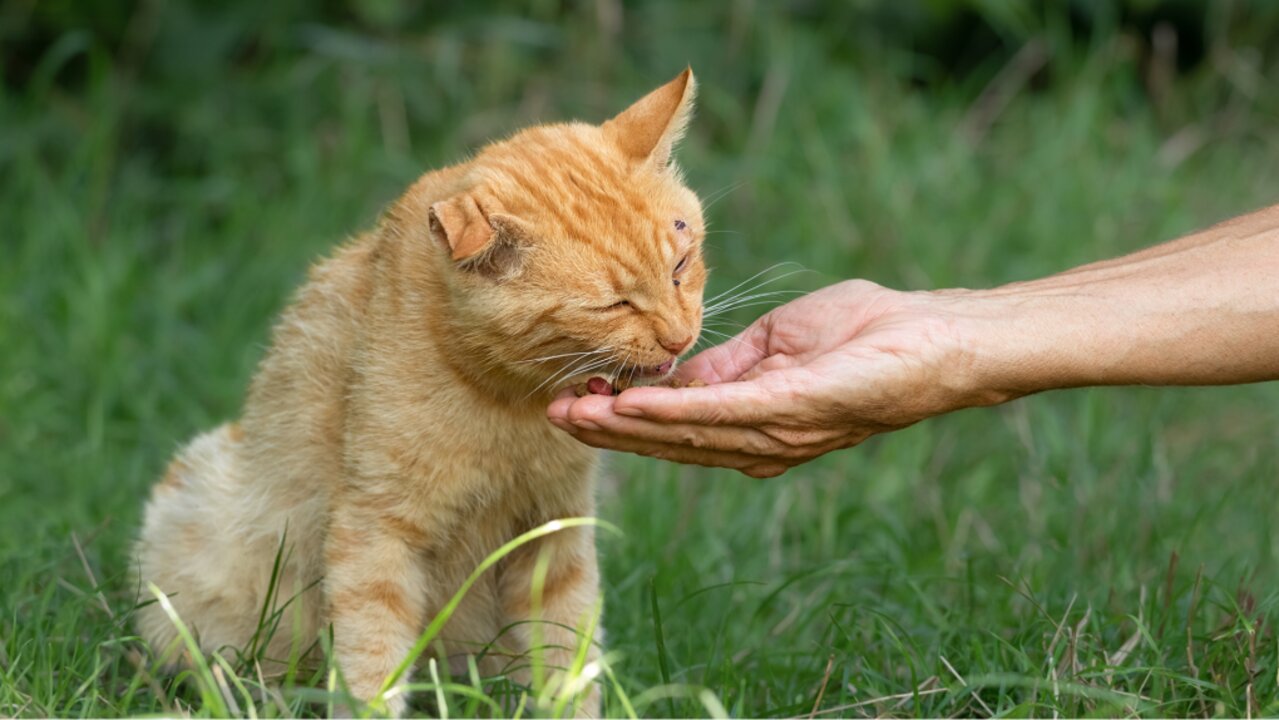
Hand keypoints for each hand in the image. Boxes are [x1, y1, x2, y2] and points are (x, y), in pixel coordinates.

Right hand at [546, 280, 982, 476]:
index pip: (676, 426)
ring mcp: (777, 432)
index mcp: (755, 422)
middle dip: (610, 430)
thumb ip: (728, 366)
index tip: (575, 401)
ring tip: (575, 412)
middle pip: (670, 441)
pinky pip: (720, 414)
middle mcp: (761, 441)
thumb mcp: (777, 345)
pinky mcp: (794, 412)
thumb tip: (674, 377)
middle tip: (553, 413)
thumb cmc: (866, 333)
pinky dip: (671, 412)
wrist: (934, 337)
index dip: (624, 419)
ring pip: (684, 435)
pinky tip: (630, 406)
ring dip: (625, 426)